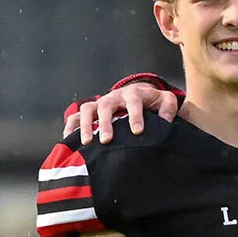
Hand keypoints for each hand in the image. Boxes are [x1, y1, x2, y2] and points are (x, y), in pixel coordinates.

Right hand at [63, 84, 180, 145]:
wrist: (139, 94)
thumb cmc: (153, 102)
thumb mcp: (165, 102)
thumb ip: (168, 110)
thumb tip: (166, 123)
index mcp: (133, 94)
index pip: (134, 103)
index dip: (135, 116)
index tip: (137, 132)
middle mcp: (114, 97)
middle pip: (106, 106)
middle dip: (105, 123)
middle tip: (106, 140)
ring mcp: (100, 103)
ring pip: (88, 110)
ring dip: (86, 125)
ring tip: (87, 142)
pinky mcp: (91, 110)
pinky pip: (76, 116)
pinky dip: (71, 126)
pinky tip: (69, 139)